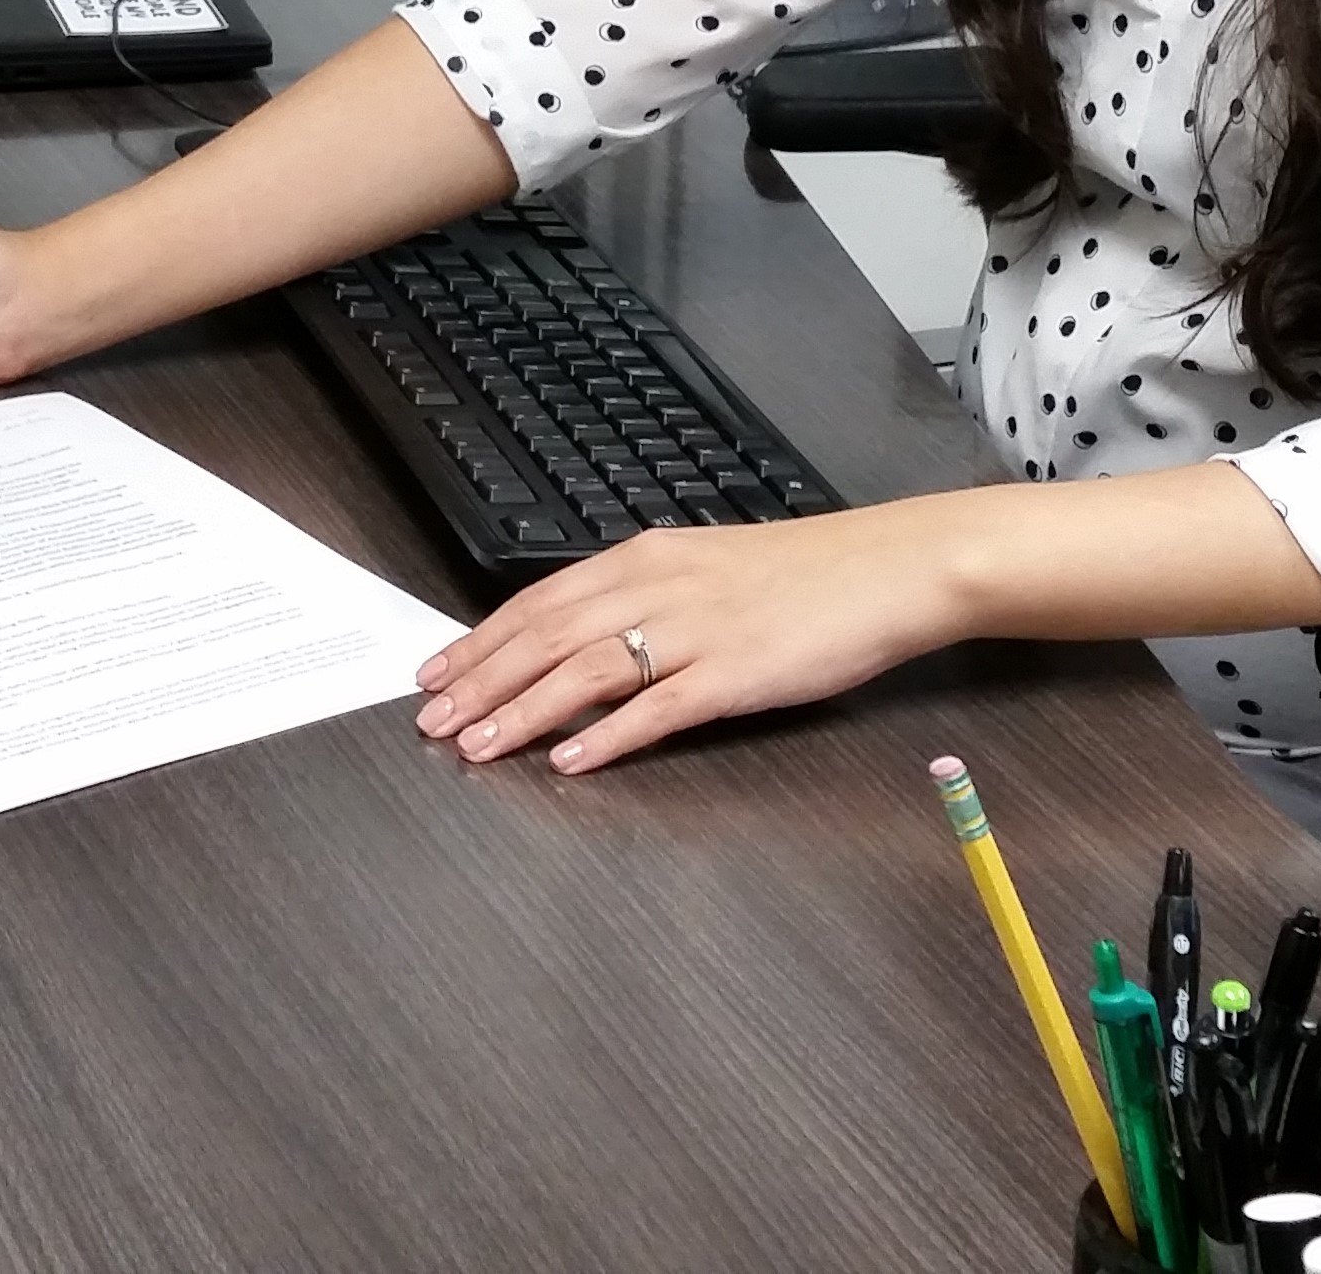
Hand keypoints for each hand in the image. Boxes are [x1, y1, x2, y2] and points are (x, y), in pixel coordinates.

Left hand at [410, 502, 976, 775]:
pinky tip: (570, 761)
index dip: (481, 640)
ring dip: (523, 712)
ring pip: (587, 671)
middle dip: (481, 680)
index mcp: (647, 558)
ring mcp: (698, 630)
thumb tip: (579, 634)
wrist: (889, 568)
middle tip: (431, 720)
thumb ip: (643, 596)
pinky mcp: (737, 673)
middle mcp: (660, 588)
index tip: (437, 673)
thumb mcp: (707, 567)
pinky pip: (658, 708)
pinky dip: (608, 736)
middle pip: (547, 635)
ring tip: (478, 747)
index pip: (541, 601)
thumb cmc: (806, 574)